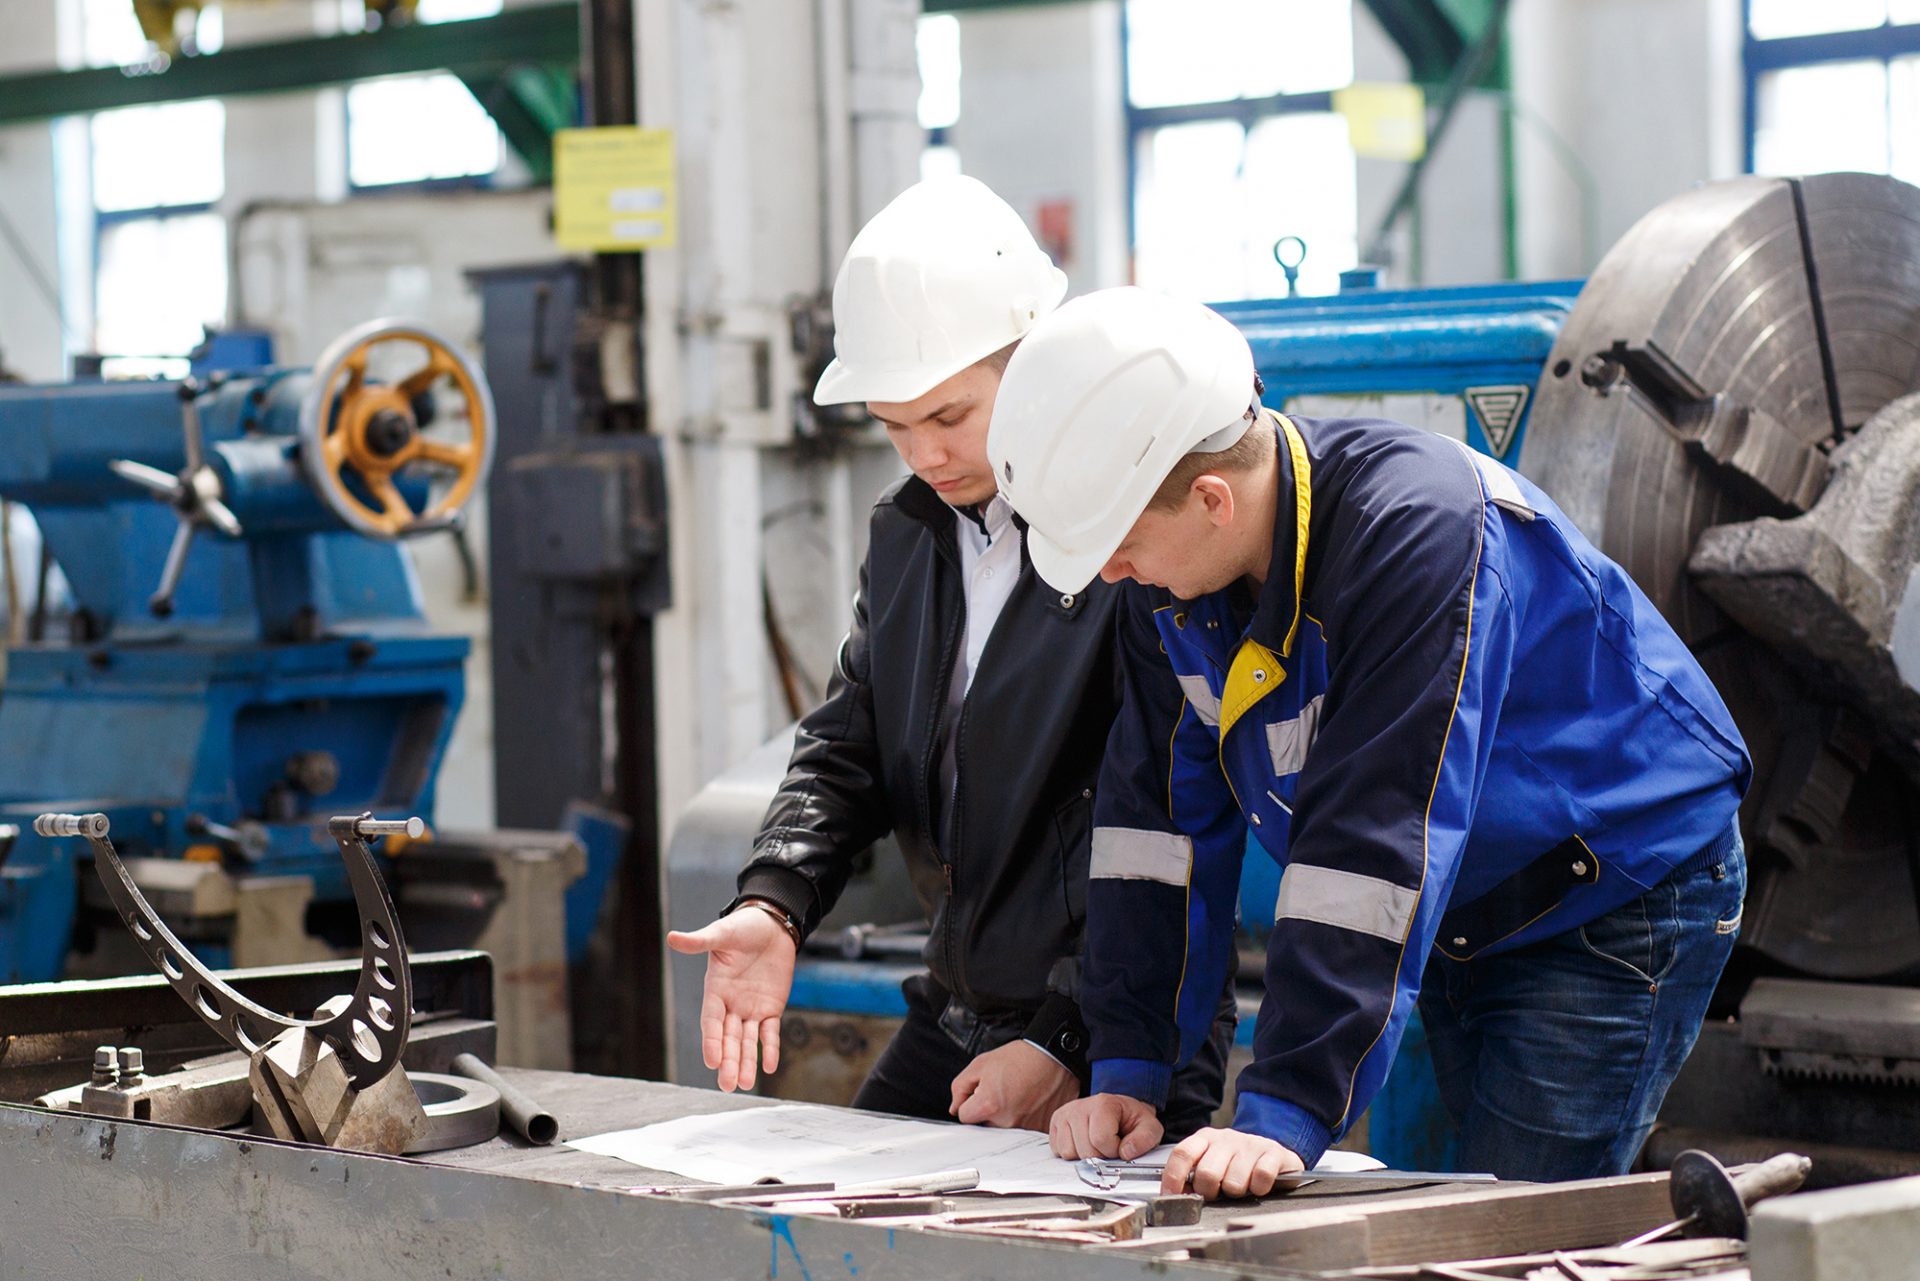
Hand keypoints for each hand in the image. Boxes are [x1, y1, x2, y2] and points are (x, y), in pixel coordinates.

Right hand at [665, 905, 796, 1091]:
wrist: (771, 924)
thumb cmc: (742, 926)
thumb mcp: (722, 933)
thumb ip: (699, 941)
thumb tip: (672, 937)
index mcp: (715, 989)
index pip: (712, 1021)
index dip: (712, 1041)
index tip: (713, 1062)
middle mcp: (731, 1004)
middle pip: (728, 1038)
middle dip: (728, 1061)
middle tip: (728, 1086)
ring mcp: (751, 1008)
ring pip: (747, 1040)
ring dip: (746, 1062)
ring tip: (744, 1084)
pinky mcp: (771, 1007)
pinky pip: (770, 1032)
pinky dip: (770, 1048)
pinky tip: (769, 1067)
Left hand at [949, 1041, 1080, 1129]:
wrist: (1054, 1055)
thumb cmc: (1021, 1057)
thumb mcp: (981, 1063)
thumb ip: (960, 1088)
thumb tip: (956, 1108)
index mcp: (989, 1105)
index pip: (966, 1117)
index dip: (970, 1102)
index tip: (981, 1093)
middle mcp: (1007, 1121)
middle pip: (986, 1126)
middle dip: (989, 1112)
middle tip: (1003, 1092)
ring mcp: (1026, 1127)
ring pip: (1005, 1130)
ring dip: (1007, 1116)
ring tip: (1019, 1095)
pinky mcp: (1042, 1129)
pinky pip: (1026, 1130)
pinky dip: (1026, 1119)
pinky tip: (1030, 1102)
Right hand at [1047, 1092, 1163, 1159]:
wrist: (1118, 1110)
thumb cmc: (1130, 1120)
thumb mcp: (1148, 1127)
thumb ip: (1145, 1139)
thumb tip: (1126, 1153)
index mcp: (1103, 1103)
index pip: (1101, 1139)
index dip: (1114, 1150)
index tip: (1120, 1145)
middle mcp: (1080, 1106)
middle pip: (1085, 1150)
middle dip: (1100, 1156)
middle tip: (1108, 1145)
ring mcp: (1065, 1114)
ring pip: (1069, 1153)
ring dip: (1084, 1156)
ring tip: (1095, 1144)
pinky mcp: (1055, 1123)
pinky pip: (1058, 1152)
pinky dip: (1072, 1154)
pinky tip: (1083, 1143)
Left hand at [1162, 1127, 1304, 1198]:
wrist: (1273, 1156)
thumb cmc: (1237, 1165)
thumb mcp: (1212, 1166)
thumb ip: (1192, 1178)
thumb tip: (1174, 1196)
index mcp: (1205, 1139)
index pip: (1182, 1154)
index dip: (1173, 1178)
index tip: (1172, 1197)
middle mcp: (1225, 1138)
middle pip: (1207, 1173)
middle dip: (1210, 1192)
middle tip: (1219, 1193)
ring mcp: (1249, 1143)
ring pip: (1233, 1182)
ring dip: (1237, 1192)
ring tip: (1241, 1186)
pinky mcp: (1272, 1151)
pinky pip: (1261, 1177)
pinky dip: (1259, 1188)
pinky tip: (1258, 1185)